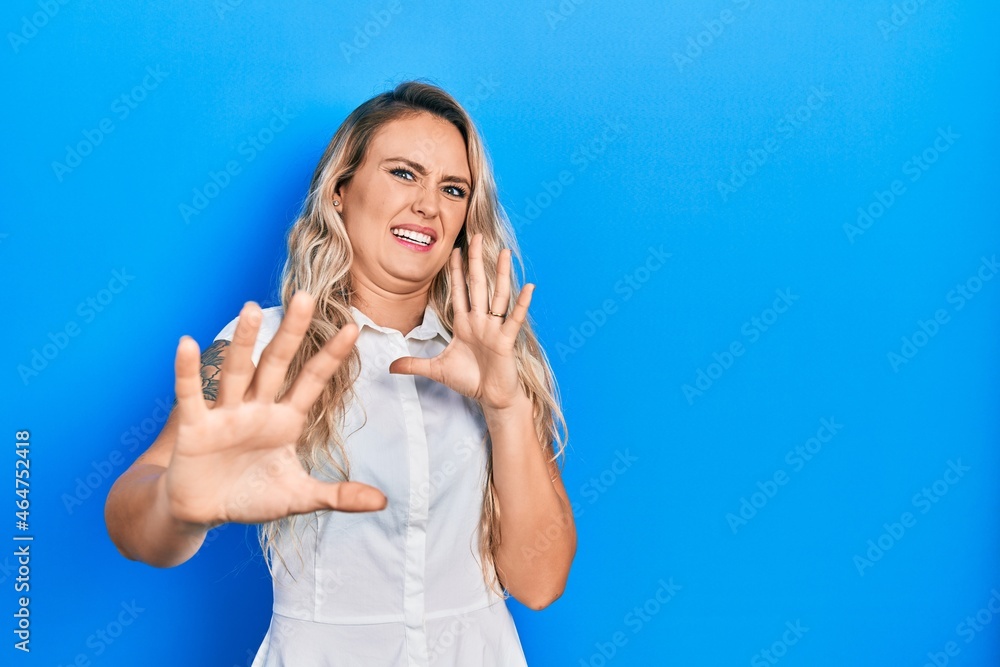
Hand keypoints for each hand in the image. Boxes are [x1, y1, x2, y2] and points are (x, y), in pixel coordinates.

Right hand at [165, 291, 386, 526]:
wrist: (201, 513)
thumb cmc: (251, 497)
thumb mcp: (299, 497)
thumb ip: (338, 495)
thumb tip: (382, 503)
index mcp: (286, 420)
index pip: (313, 381)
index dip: (331, 356)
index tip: (354, 328)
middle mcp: (258, 408)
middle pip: (278, 363)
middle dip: (292, 333)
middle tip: (305, 296)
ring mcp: (227, 415)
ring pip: (239, 372)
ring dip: (245, 342)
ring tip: (251, 309)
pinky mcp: (195, 427)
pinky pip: (191, 396)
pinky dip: (188, 371)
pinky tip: (187, 344)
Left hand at [389, 233, 533, 410]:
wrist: (491, 397)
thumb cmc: (470, 380)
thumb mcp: (436, 370)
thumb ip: (414, 364)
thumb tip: (389, 366)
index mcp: (465, 324)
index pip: (459, 292)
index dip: (455, 272)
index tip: (454, 251)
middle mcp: (481, 321)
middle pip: (478, 285)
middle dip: (476, 261)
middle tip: (477, 236)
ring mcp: (494, 329)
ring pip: (498, 295)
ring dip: (502, 274)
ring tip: (505, 253)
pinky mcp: (506, 341)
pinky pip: (514, 319)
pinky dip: (522, 304)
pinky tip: (529, 287)